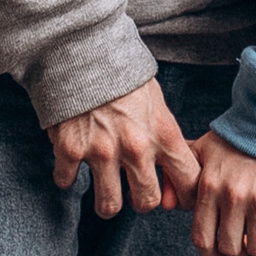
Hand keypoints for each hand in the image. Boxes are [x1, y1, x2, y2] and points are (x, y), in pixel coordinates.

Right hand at [48, 78, 198, 219]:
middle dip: (141, 201)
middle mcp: (136, 148)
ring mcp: (102, 152)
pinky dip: (66, 177)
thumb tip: (172, 165)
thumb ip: (164, 135)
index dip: (183, 195)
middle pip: (147, 203)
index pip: (189, 182)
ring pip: (109, 207)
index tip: (174, 194)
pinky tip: (71, 165)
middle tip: (134, 190)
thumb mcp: (156, 102)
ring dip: (107, 201)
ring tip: (105, 189)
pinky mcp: (70, 150)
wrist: (84, 49)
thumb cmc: (123, 74)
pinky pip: (66, 182)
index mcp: (163, 134)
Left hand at [185, 130, 255, 255]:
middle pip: (232, 249)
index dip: (211, 255)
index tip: (220, 255)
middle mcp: (233, 196)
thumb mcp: (203, 151)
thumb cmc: (238, 137)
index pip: (202, 239)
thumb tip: (165, 205)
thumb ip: (180, 175)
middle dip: (239, 252)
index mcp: (209, 187)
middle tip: (246, 242)